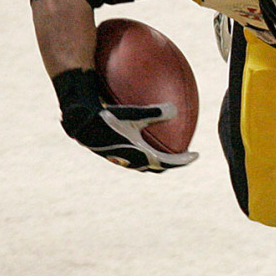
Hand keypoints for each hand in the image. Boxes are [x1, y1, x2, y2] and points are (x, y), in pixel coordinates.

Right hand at [63, 101, 196, 172]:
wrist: (80, 123)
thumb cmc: (106, 117)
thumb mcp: (131, 114)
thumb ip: (154, 113)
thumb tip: (175, 109)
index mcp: (139, 155)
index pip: (167, 163)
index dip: (182, 161)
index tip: (195, 155)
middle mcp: (131, 160)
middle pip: (156, 166)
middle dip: (170, 162)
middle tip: (182, 155)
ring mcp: (120, 157)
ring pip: (143, 161)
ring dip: (155, 157)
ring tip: (163, 146)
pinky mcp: (112, 151)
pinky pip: (132, 151)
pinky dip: (142, 146)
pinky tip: (140, 130)